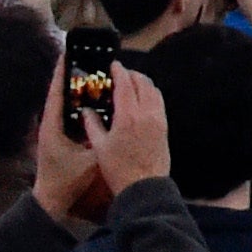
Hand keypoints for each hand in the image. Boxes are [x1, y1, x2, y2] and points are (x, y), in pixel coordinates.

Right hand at [92, 65, 172, 196]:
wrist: (144, 186)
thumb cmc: (119, 169)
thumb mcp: (100, 147)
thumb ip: (92, 124)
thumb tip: (86, 110)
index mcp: (128, 116)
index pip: (125, 83)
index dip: (118, 71)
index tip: (112, 65)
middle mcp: (146, 113)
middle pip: (142, 82)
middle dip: (131, 74)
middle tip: (119, 74)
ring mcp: (158, 119)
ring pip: (153, 90)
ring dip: (142, 82)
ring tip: (130, 84)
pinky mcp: (164, 126)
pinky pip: (159, 101)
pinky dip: (150, 94)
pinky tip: (140, 100)